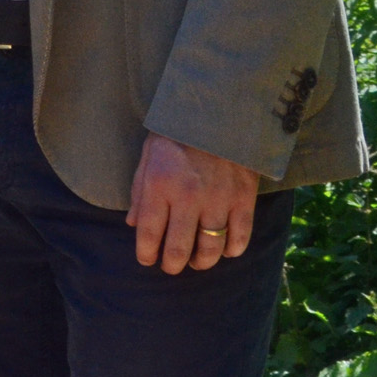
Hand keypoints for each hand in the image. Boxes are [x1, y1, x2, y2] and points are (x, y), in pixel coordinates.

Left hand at [126, 132, 263, 273]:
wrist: (219, 109)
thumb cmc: (177, 132)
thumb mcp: (148, 155)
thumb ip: (139, 192)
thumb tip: (132, 225)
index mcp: (159, 184)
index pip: (148, 232)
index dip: (145, 253)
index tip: (146, 260)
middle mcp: (187, 196)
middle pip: (178, 247)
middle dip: (171, 264)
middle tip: (170, 267)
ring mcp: (218, 199)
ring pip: (210, 248)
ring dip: (201, 262)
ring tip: (195, 261)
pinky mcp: (243, 198)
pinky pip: (239, 236)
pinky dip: (232, 249)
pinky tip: (224, 250)